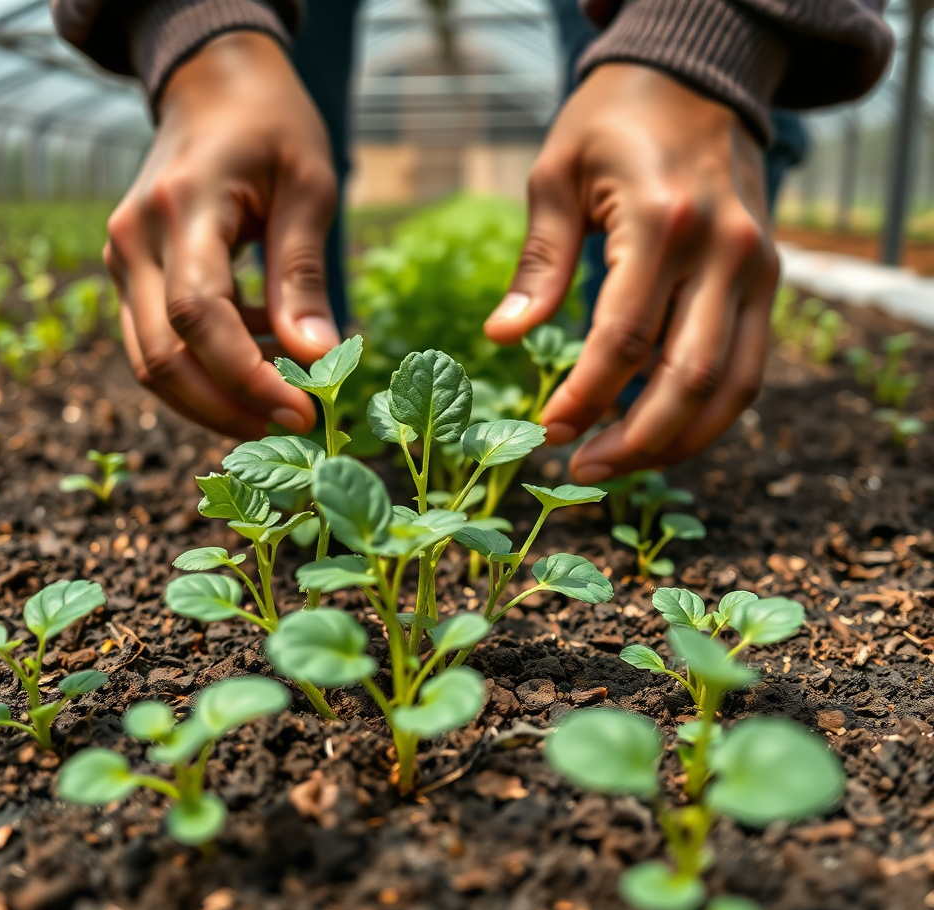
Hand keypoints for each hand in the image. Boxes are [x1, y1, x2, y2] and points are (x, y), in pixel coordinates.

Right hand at [104, 32, 338, 436]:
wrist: (213, 86)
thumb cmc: (272, 127)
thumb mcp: (309, 188)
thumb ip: (304, 275)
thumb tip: (318, 361)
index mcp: (182, 208)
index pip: (199, 317)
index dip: (247, 378)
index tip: (302, 414)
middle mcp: (135, 239)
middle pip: (162, 359)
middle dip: (229, 409)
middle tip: (295, 427)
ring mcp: (124, 259)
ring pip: (152, 364)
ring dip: (215, 400)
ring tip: (283, 398)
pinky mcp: (132, 275)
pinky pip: (158, 344)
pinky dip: (208, 369)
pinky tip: (262, 354)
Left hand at [485, 64, 778, 482]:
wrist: (698, 76)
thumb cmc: (611, 123)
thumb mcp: (556, 175)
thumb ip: (538, 262)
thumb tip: (503, 338)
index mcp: (661, 220)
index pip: (624, 340)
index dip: (584, 398)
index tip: (548, 431)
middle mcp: (723, 249)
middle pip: (688, 379)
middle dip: (634, 440)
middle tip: (582, 469)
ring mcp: (757, 267)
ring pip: (732, 388)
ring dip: (678, 442)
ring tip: (621, 465)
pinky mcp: (769, 280)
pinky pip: (749, 369)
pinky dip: (709, 414)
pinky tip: (662, 433)